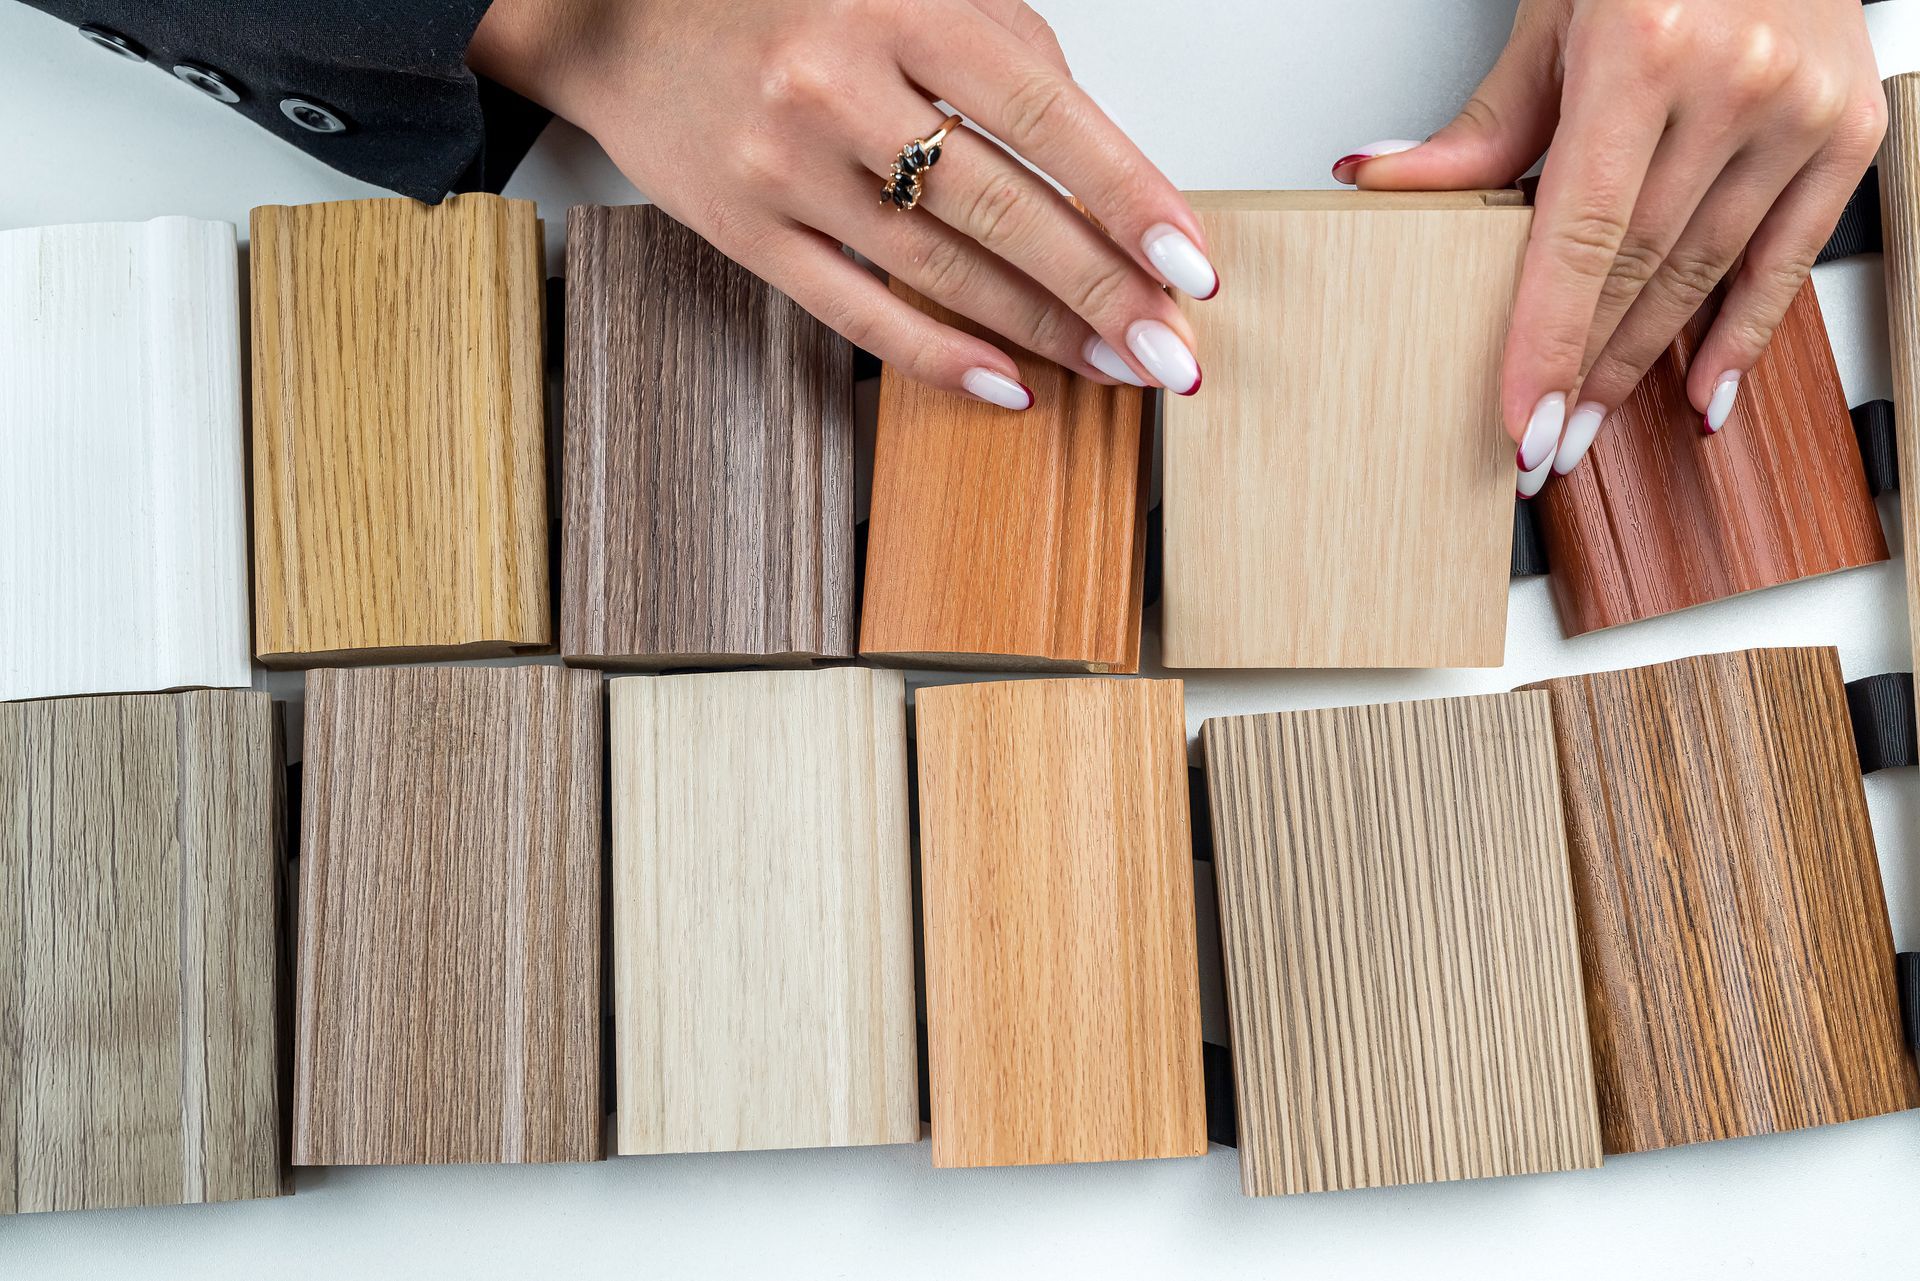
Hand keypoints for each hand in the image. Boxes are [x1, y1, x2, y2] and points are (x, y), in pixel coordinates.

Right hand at [469, 0, 1215, 407]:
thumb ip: (1003, 54)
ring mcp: (787, 169)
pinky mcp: (747, 233)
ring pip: (942, 272)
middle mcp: (839, 87)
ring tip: (1113, 364)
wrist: (619, 13)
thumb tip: (1102, 172)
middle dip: (1102, 290)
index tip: (1189, 262)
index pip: (1048, 115)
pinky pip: (860, 314)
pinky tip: (1012, 385)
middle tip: (1168, 346)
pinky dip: (944, 358)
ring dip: (1042, 331)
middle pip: (1004, 209)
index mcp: (898, 4)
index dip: (1129, 198)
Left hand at [1333, 0, 1885, 493]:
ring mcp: (1800, 107)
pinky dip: (1744, 333)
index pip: (1580, 238)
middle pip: (1640, 268)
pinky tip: (1704, 391)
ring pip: (1705, 272)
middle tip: (1543, 439)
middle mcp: (1735, 80)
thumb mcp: (1550, 22)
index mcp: (1645, 49)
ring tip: (1594, 421)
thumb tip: (1378, 180)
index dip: (1547, 342)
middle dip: (1585, 369)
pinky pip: (1789, 257)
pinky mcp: (1849, 127)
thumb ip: (1481, 125)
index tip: (1522, 420)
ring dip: (1644, 363)